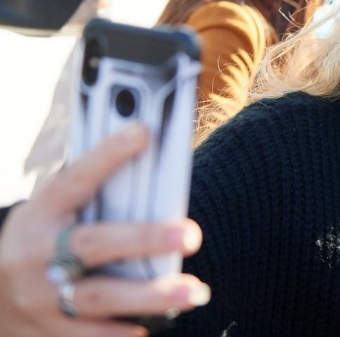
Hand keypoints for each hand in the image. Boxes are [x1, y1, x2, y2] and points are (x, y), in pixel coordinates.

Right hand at [0, 123, 208, 336]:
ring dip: (150, 296)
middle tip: (190, 235)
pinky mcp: (45, 330)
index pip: (75, 178)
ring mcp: (38, 297)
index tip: (144, 133)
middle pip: (92, 245)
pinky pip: (87, 336)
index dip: (107, 155)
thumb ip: (92, 191)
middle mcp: (35, 254)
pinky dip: (121, 332)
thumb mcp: (52, 208)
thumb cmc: (41, 236)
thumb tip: (150, 159)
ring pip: (96, 298)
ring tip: (194, 291)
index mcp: (40, 212)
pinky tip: (154, 325)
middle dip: (144, 240)